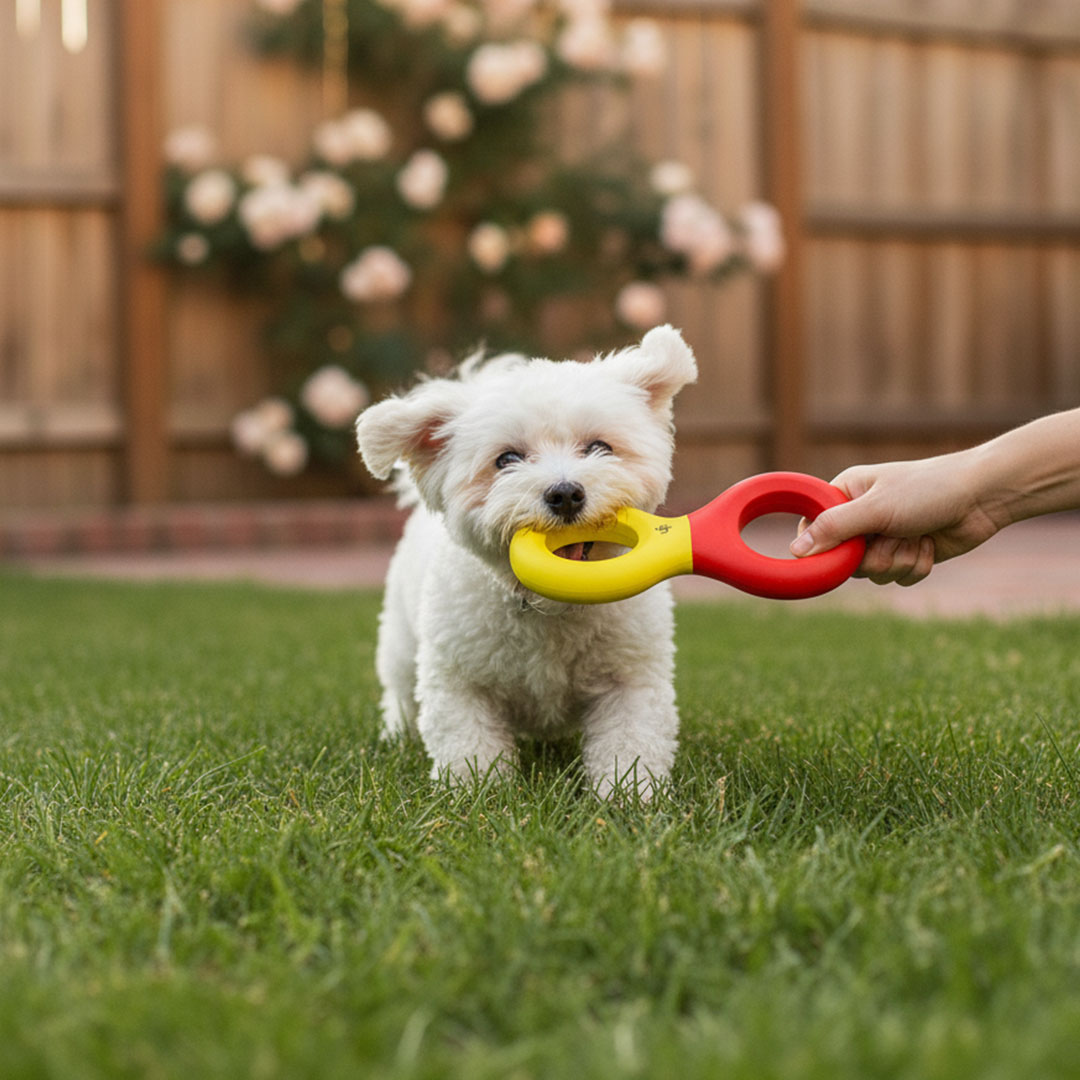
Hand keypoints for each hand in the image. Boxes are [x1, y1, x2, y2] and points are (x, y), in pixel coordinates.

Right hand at [790, 453, 1002, 585]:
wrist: (982, 496)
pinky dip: (916, 566)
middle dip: (874, 556)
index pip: (812, 528)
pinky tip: (929, 544)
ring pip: (872, 574)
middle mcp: (860, 518)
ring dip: (899, 560)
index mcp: (845, 495)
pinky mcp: (907, 554)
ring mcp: (884, 538)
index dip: (823, 546)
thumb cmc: (928, 490)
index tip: (839, 552)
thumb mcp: (876, 508)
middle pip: (844, 560)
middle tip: (892, 536)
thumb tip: (795, 550)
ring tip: (916, 536)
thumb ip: (834, 528)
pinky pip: (898, 579)